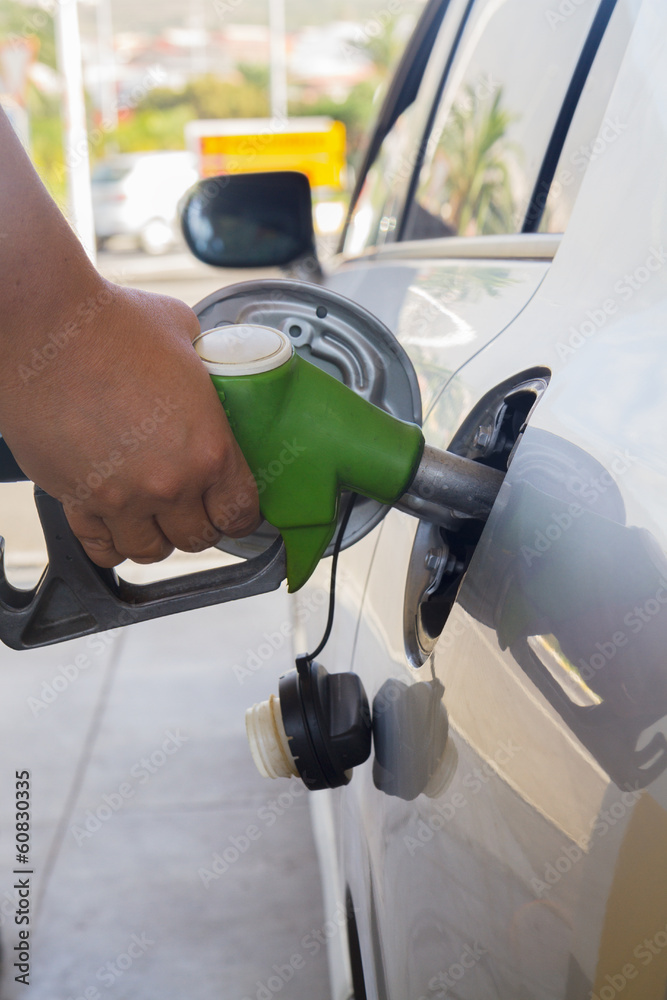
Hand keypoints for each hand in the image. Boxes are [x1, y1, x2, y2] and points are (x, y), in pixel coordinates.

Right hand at [0, 279, 260, 566]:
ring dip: (157, 538)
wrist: (41, 328)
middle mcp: (170, 483)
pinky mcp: (76, 500)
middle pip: (199, 538)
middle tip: (194, 508)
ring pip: (151, 551)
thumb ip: (204, 361)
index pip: (241, 512)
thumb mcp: (184, 334)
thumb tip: (209, 358)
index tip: (236, 510)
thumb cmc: (110, 324)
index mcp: (209, 448)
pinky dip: (110, 544)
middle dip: (201, 525)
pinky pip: (100, 548)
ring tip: (155, 518)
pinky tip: (116, 527)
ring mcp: (121, 498)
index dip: (242, 515)